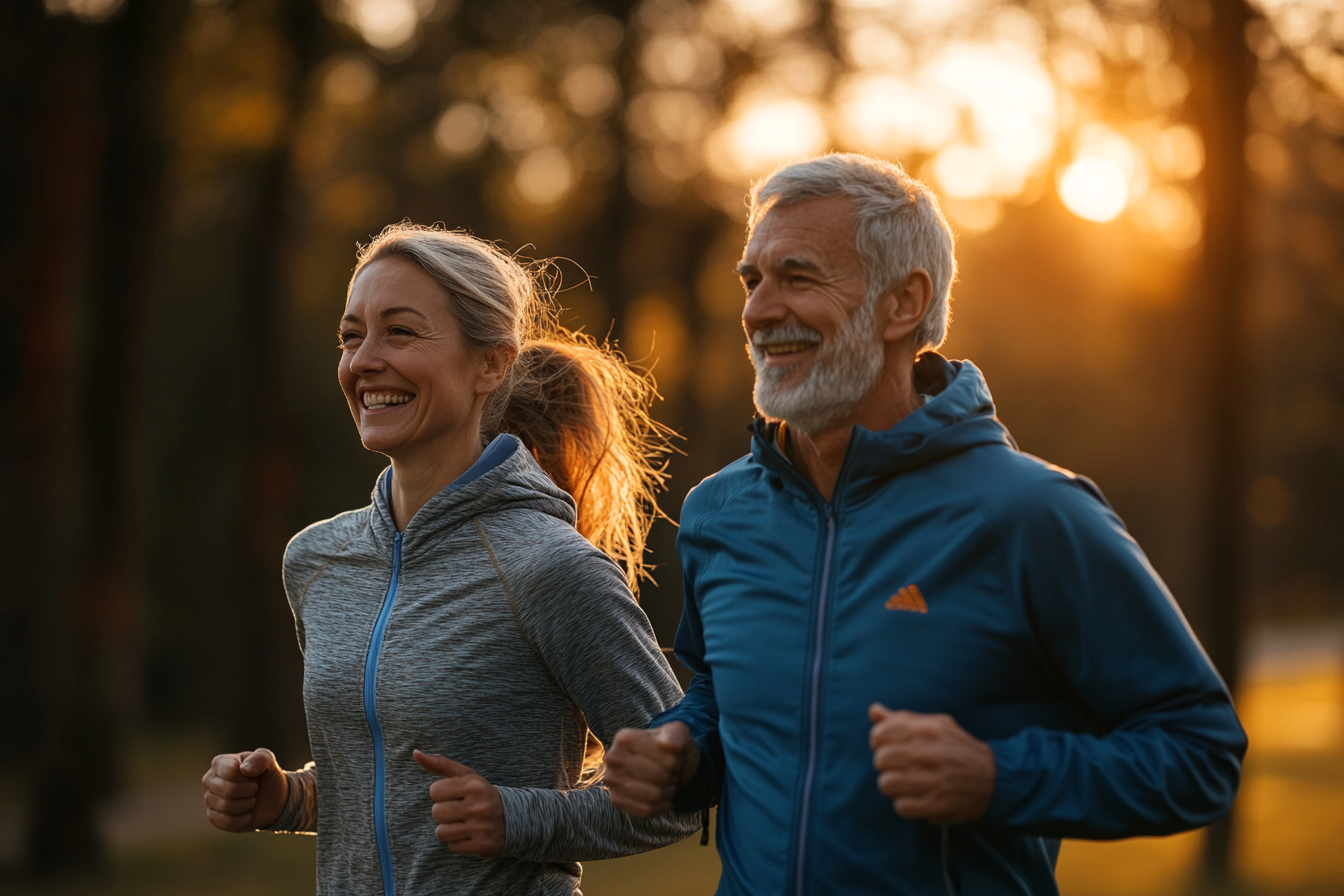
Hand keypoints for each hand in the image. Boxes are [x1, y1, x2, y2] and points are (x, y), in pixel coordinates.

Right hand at [202, 748, 288, 831]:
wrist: (272, 800)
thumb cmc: (266, 776)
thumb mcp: (269, 761)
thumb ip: (260, 758)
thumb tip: (244, 769)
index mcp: (220, 762)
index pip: (230, 771)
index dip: (247, 777)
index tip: (254, 776)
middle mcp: (210, 779)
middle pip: (228, 790)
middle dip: (249, 791)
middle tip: (255, 788)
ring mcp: (210, 799)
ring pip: (226, 806)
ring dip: (247, 804)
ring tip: (251, 799)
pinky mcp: (213, 817)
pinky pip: (226, 821)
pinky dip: (242, 819)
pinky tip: (247, 813)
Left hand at [414, 749, 504, 856]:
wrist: (513, 818)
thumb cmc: (480, 794)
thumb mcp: (465, 776)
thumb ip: (440, 764)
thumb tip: (415, 753)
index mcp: (474, 785)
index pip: (434, 791)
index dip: (441, 794)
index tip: (455, 795)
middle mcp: (479, 806)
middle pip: (436, 812)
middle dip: (444, 812)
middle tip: (460, 810)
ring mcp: (481, 827)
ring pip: (441, 832)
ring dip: (448, 829)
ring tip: (463, 823)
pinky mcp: (482, 846)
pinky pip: (452, 847)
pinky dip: (457, 842)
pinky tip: (470, 834)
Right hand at [604, 722, 699, 818]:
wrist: (664, 767)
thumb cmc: (669, 749)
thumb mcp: (678, 733)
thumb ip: (676, 734)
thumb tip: (668, 744)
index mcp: (625, 738)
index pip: (666, 759)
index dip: (676, 762)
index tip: (674, 757)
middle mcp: (612, 758)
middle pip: (659, 778)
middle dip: (671, 777)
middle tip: (671, 772)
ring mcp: (612, 780)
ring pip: (653, 796)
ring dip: (667, 792)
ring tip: (666, 783)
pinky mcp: (616, 800)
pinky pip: (646, 810)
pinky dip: (660, 806)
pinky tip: (661, 798)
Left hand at [868, 704, 995, 823]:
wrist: (994, 778)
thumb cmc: (957, 748)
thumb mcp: (936, 725)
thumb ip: (903, 719)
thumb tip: (874, 711)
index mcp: (929, 730)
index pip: (882, 733)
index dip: (878, 740)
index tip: (885, 744)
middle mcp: (931, 754)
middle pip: (881, 759)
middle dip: (884, 763)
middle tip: (896, 765)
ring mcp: (934, 781)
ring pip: (887, 784)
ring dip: (892, 784)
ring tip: (904, 782)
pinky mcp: (937, 805)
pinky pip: (901, 806)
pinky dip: (904, 803)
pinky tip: (915, 796)